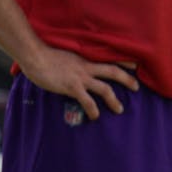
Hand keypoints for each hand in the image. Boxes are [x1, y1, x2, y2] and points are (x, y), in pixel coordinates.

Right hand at [18, 45, 139, 119]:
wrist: (35, 56)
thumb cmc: (46, 55)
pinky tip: (95, 116)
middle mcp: (87, 67)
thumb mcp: (67, 54)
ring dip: (114, 100)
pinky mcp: (72, 87)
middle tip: (136, 87)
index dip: (124, 62)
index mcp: (86, 58)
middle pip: (113, 72)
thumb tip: (75, 66)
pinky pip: (87, 101)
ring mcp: (81, 77)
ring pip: (105, 89)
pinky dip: (93, 110)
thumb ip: (75, 60)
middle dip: (127, 80)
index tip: (135, 66)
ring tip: (120, 109)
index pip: (110, 58)